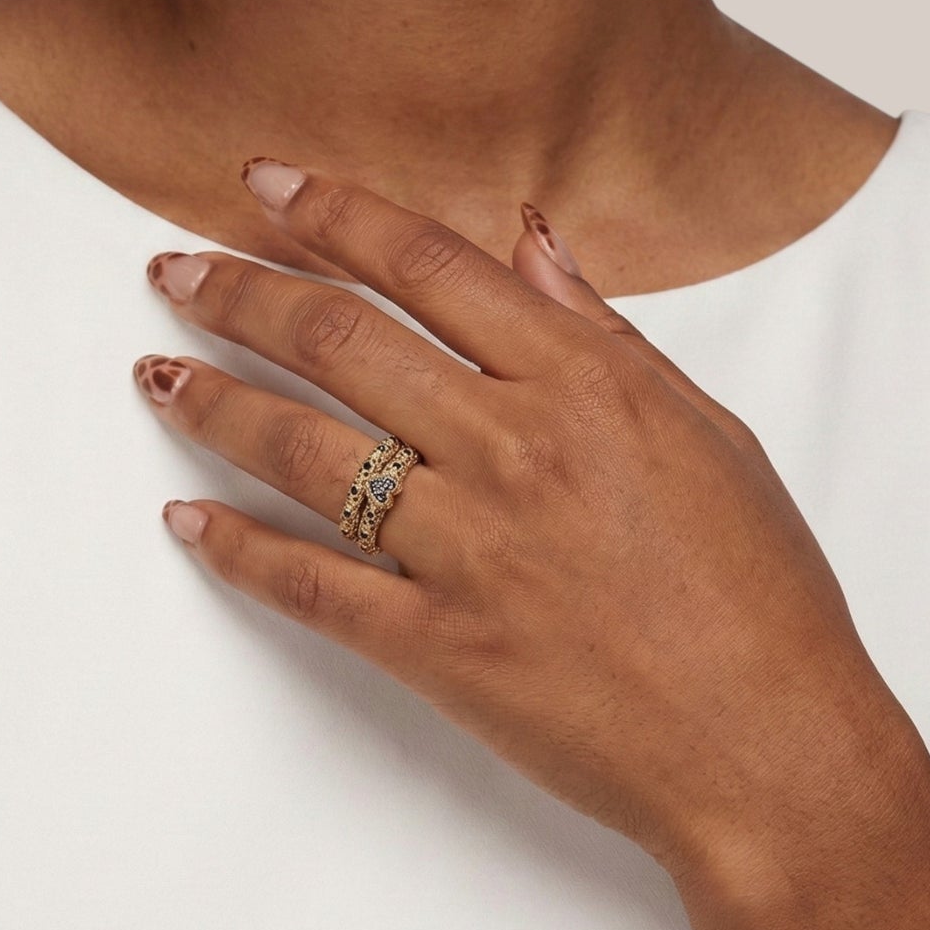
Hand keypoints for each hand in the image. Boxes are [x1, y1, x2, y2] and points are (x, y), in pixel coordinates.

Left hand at [133, 158, 913, 894]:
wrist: (774, 747)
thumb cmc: (761, 587)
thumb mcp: (704, 427)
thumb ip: (602, 330)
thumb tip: (531, 239)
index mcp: (581, 383)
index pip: (427, 265)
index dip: (334, 212)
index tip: (266, 183)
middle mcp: (512, 449)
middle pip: (339, 341)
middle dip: (239, 293)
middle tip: (174, 269)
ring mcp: (468, 549)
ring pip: (304, 451)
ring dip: (214, 403)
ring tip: (155, 373)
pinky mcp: (439, 645)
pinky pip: (312, 585)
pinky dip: (238, 550)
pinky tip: (186, 520)